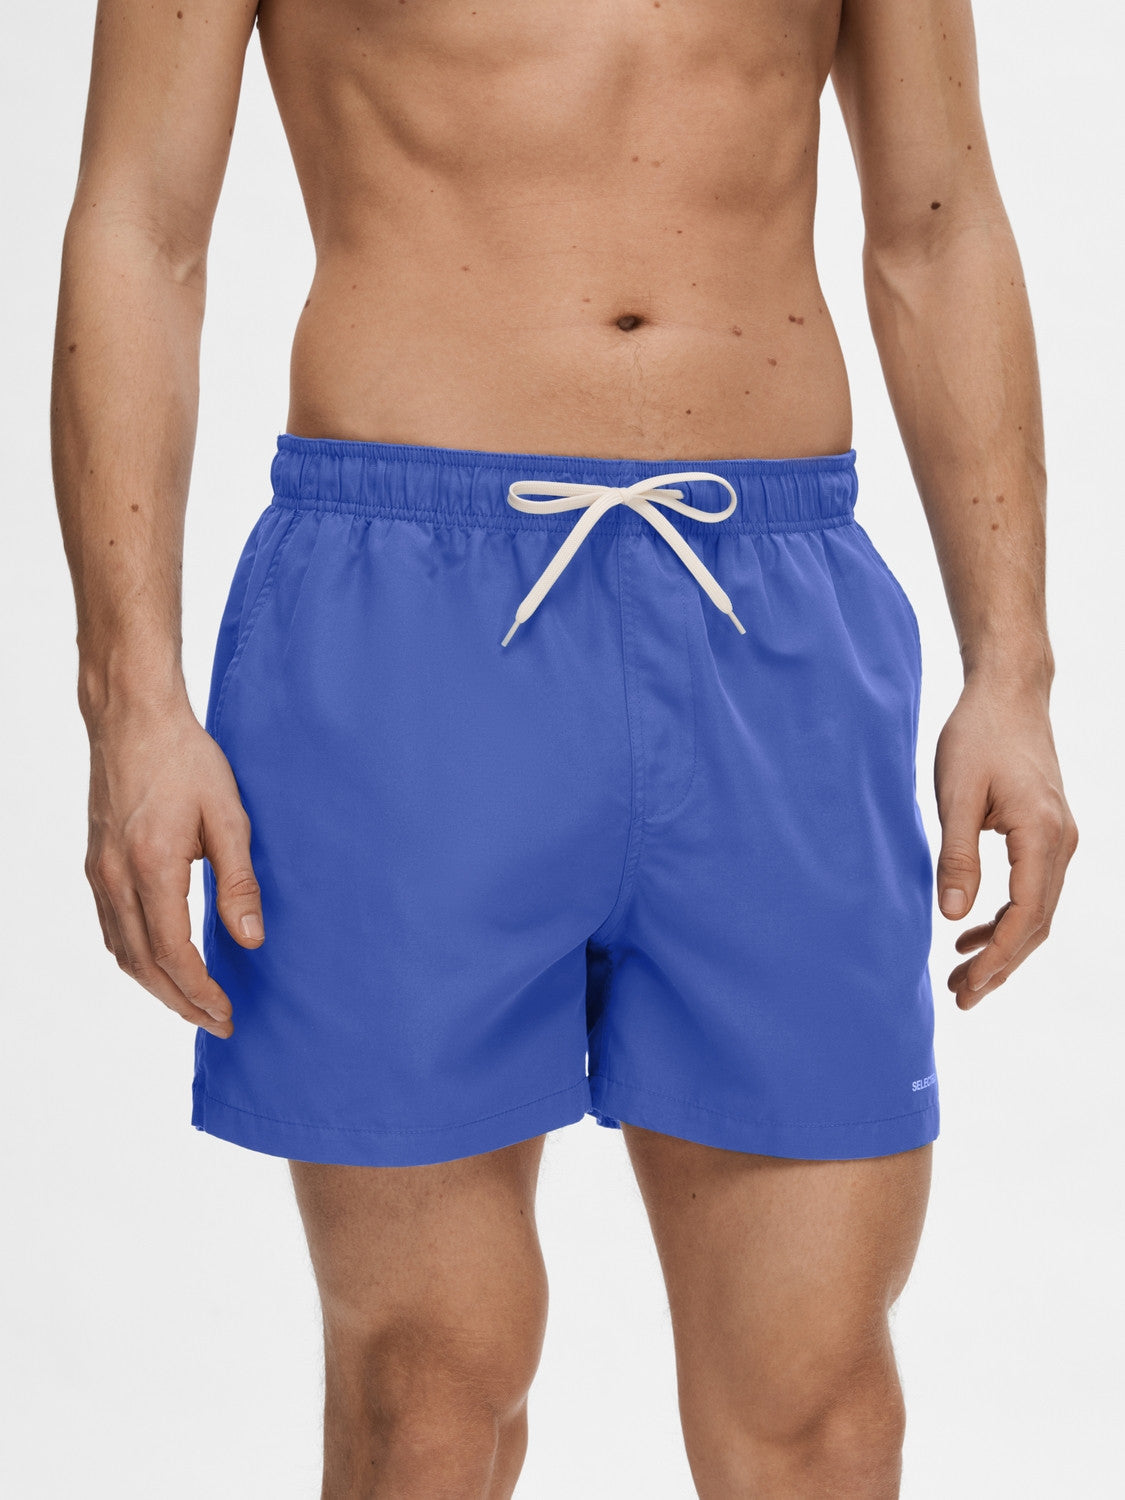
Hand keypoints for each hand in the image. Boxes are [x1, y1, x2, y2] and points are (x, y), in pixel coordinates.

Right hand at [85, 697, 263, 1037]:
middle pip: (142, 965)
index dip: (200, 991)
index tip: (227, 1013)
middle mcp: (115, 876)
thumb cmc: (186, 759)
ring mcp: (99, 871)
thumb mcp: (228, 816)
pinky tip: (161, 963)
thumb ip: (239, 881)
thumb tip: (251, 938)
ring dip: (156, 985)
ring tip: (192, 1002)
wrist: (133, 717)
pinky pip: (112, 928)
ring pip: (121, 951)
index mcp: (151, 867)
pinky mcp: (96, 862)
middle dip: (180, 1002)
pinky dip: (136, 958)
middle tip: (215, 1023)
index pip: (173, 953)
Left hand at [934, 674, 1077, 1008]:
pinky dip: (1006, 917)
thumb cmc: (977, 735)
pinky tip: (971, 929)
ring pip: (1038, 911)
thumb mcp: (955, 796)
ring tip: (961, 974)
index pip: (1025, 917)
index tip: (966, 987)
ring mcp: (1060, 838)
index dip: (996, 959)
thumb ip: (955, 857)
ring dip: (1002, 946)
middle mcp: (1062, 842)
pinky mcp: (1048, 831)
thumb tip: (953, 917)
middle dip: (999, 966)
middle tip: (960, 997)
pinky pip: (1034, 889)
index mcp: (1042, 836)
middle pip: (1037, 924)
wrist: (1008, 692)